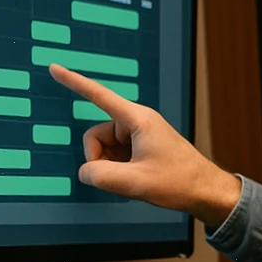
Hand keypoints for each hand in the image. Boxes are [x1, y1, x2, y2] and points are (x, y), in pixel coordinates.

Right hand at [48, 64, 242, 226]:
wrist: (207, 192)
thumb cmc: (180, 182)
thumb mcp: (134, 182)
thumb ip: (100, 176)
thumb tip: (86, 172)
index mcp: (137, 120)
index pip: (99, 96)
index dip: (74, 82)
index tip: (55, 68)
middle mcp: (138, 122)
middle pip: (96, 135)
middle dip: (100, 159)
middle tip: (123, 177)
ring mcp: (140, 135)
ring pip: (105, 149)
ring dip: (112, 167)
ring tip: (136, 179)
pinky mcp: (142, 147)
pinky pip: (116, 155)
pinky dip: (119, 169)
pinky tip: (137, 179)